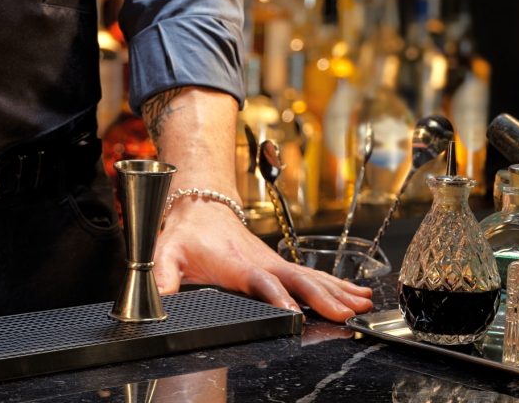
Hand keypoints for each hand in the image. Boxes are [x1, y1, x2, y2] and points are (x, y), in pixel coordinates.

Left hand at [153, 199, 372, 321]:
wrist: (200, 206)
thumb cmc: (185, 233)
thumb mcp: (166, 253)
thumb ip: (161, 277)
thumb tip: (156, 300)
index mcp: (236, 265)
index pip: (260, 282)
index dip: (276, 296)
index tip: (291, 311)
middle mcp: (261, 263)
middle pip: (297, 280)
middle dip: (322, 297)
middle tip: (345, 313)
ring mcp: (274, 262)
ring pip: (311, 277)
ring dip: (338, 291)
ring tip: (362, 305)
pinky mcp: (279, 264)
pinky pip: (313, 274)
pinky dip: (338, 284)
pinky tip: (359, 294)